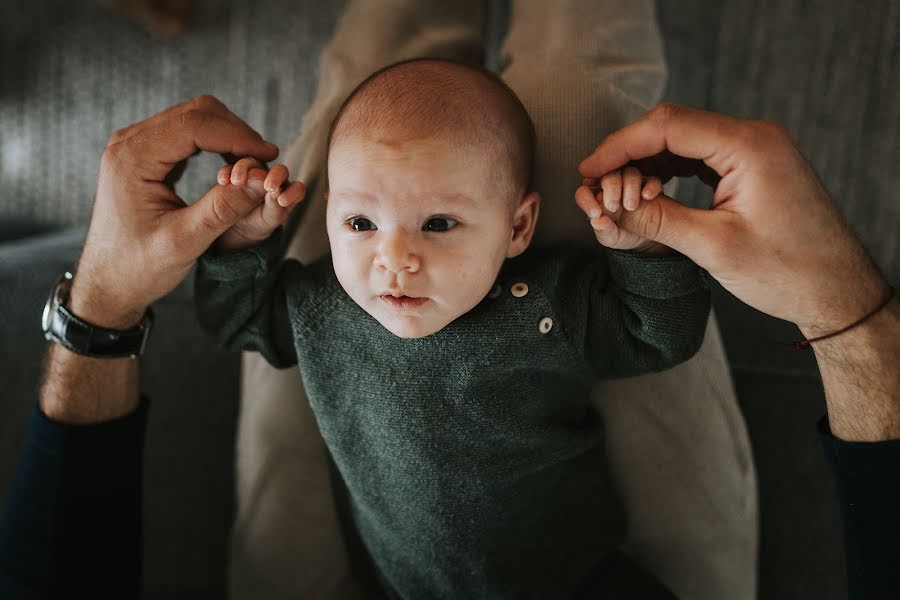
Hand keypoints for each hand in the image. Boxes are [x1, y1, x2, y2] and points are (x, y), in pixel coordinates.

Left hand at [70, 95, 280, 328]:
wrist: (108, 283)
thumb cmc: (139, 267)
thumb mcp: (185, 241)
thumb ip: (222, 209)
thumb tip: (261, 180)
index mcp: (132, 159)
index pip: (194, 125)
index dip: (237, 135)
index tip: (269, 154)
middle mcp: (129, 144)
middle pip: (194, 113)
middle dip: (235, 131)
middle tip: (266, 158)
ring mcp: (135, 146)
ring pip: (192, 118)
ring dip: (227, 135)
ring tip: (254, 162)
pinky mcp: (144, 155)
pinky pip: (185, 134)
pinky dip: (214, 142)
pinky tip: (232, 163)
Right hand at [213, 158, 305, 253]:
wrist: (238, 227)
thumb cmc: (260, 222)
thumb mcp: (268, 220)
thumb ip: (275, 208)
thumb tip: (276, 193)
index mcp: (286, 193)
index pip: (297, 189)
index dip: (293, 193)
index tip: (282, 201)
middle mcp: (273, 180)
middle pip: (279, 171)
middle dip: (275, 176)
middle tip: (268, 187)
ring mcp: (254, 174)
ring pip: (254, 163)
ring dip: (245, 169)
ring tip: (236, 181)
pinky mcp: (236, 173)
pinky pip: (232, 167)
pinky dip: (227, 172)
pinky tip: (223, 181)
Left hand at [573, 166, 666, 254]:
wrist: (647, 239)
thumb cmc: (624, 234)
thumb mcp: (612, 238)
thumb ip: (603, 231)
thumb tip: (598, 221)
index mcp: (597, 199)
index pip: (585, 192)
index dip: (587, 200)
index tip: (596, 213)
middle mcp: (613, 187)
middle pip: (608, 175)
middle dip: (610, 188)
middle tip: (613, 207)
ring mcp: (632, 184)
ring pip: (630, 173)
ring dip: (630, 186)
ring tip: (631, 206)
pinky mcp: (651, 186)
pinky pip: (652, 179)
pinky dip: (651, 186)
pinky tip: (648, 197)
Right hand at [578, 103, 887, 336]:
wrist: (836, 291)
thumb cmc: (786, 272)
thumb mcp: (712, 247)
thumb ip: (656, 220)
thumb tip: (607, 208)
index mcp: (749, 146)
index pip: (668, 126)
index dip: (620, 144)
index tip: (588, 167)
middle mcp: (754, 138)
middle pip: (673, 127)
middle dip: (629, 152)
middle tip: (595, 181)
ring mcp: (755, 150)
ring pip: (684, 141)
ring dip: (647, 162)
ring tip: (617, 191)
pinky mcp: (753, 167)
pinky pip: (700, 157)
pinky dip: (669, 171)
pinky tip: (649, 191)